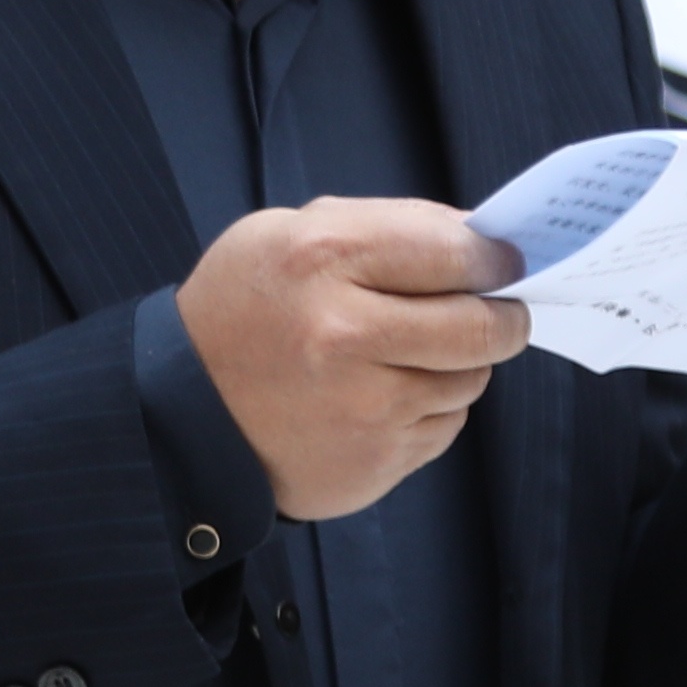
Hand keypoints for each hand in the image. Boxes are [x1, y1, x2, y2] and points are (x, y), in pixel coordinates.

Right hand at [175, 200, 528, 521]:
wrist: (182, 412)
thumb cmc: (243, 310)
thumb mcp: (290, 234)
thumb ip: (387, 226)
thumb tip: (480, 240)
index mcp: (325, 259)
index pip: (457, 253)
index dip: (495, 258)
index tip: (504, 262)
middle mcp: (346, 333)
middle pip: (482, 326)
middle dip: (504, 316)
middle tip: (499, 312)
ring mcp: (363, 406)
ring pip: (469, 380)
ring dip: (459, 365)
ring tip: (412, 355)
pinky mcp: (373, 460)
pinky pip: (444, 427)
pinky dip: (430, 409)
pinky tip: (384, 397)